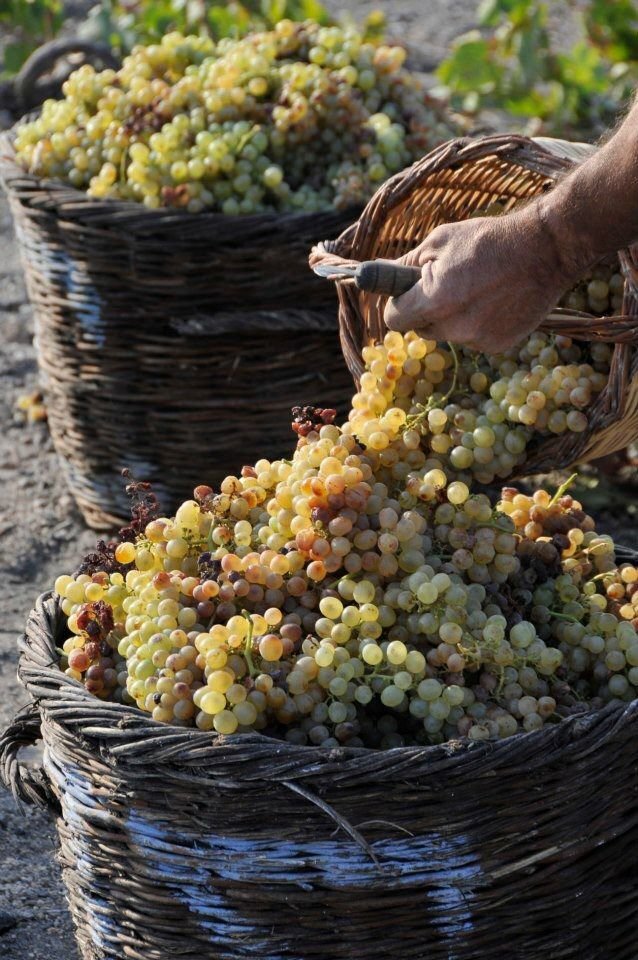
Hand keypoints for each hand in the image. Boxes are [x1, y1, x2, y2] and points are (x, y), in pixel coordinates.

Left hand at [383, 204, 583, 353]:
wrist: (546, 250)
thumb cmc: (488, 239)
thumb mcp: (440, 241)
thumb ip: (406, 265)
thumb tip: (378, 276)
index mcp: (434, 301)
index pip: (394, 319)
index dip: (398, 304)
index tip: (407, 293)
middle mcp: (454, 327)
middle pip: (421, 329)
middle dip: (425, 310)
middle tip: (447, 284)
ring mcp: (478, 340)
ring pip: (447, 334)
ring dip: (452, 318)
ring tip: (476, 288)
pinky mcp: (497, 345)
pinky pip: (472, 338)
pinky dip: (476, 323)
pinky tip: (494, 300)